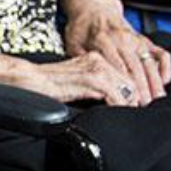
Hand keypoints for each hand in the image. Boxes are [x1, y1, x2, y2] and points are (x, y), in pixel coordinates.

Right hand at [5, 51, 146, 106]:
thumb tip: (109, 99)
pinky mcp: (90, 79)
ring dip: (131, 101)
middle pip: (129, 79)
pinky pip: (114, 93)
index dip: (134, 90)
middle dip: (137, 96)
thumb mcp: (76, 82)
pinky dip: (120, 104)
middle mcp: (98, 60)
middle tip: (141, 109)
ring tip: (134, 112)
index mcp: (94, 59)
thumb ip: (93, 86)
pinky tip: (120, 111)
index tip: (137, 103)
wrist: (29, 79)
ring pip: (125, 85)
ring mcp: (95, 68)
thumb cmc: (47, 84)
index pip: (124, 74)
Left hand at [61, 0, 170, 103]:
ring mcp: (136, 39)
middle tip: (145, 104)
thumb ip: (80, 60)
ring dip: (155, 81)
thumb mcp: (73, 43)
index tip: (127, 98)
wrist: (93, 8)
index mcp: (104, 40)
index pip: (117, 65)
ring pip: (149, 62)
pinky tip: (166, 79)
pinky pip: (160, 52)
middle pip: (136, 67)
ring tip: (157, 97)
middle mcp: (123, 39)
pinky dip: (165, 65)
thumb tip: (84, 79)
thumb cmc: (82, 28)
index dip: (124, 83)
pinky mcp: (144, 39)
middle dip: (142, 87)